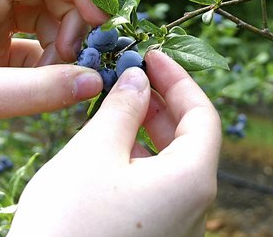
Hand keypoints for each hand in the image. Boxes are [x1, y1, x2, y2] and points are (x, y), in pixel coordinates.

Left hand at [0, 0, 109, 164]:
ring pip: (41, 19)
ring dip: (61, 44)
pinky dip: (47, 65)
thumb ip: (37, 91)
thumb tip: (94, 81)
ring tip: (58, 80)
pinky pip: (30, 49)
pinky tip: (46, 90)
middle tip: (74, 62)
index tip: (98, 25)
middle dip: (70, 21)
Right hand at [10, 50, 221, 236]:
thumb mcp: (93, 154)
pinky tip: (102, 153)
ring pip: (170, 167)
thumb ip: (122, 109)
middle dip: (159, 104)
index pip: (203, 115)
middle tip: (127, 77)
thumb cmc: (69, 223)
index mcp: (193, 181)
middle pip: (190, 141)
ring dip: (144, 133)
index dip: (177, 79)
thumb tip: (138, 79)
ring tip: (108, 110)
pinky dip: (136, 163)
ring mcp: (176, 229)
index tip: (150, 54)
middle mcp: (195, 209)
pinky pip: (155, 192)